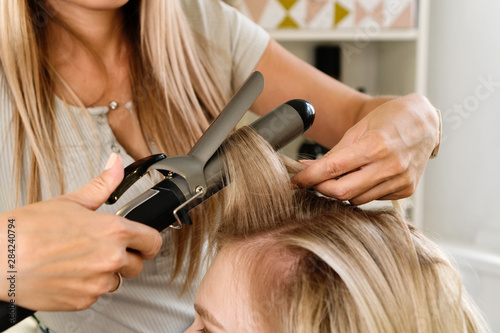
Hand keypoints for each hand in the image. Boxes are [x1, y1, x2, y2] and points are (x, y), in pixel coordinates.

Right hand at [0, 154, 162, 310]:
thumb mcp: (71, 200)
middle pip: (138, 264)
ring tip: (82, 259)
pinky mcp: (82, 301)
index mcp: (113, 232)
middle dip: (126, 257)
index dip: (149, 240)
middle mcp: (110, 259)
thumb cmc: (28, 230)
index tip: (144, 241)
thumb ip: (103, 184)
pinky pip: (97, 295)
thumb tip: (116, 165)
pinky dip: (88, 286)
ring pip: (117, 281)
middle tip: (104, 248)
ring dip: (106, 273)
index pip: (153, 241)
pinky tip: (71, 272)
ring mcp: (97, 283)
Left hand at [291, 94, 439, 204]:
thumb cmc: (389, 120)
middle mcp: (390, 166)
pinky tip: (366, 176)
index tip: (295, 181)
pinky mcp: (406, 190)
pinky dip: (362, 191)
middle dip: (322, 188)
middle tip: (313, 181)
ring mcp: (400, 180)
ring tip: (344, 174)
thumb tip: (308, 168)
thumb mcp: (358, 129)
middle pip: (343, 192)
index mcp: (375, 145)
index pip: (332, 168)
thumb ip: (334, 153)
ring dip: (342, 190)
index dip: (309, 177)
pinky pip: (373, 198)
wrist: (425, 122)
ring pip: (357, 199)